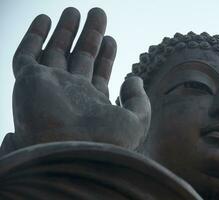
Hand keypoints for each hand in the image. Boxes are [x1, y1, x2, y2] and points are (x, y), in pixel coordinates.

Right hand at [11, 7, 150, 149]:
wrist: (73, 155)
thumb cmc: (108, 143)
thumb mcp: (136, 120)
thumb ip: (138, 99)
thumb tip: (133, 78)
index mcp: (93, 103)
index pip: (99, 72)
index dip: (106, 55)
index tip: (111, 38)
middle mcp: (71, 94)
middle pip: (80, 57)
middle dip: (89, 35)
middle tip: (98, 13)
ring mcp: (49, 87)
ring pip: (56, 51)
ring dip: (65, 31)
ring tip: (75, 10)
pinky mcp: (29, 82)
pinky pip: (26, 55)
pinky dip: (34, 37)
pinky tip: (46, 19)